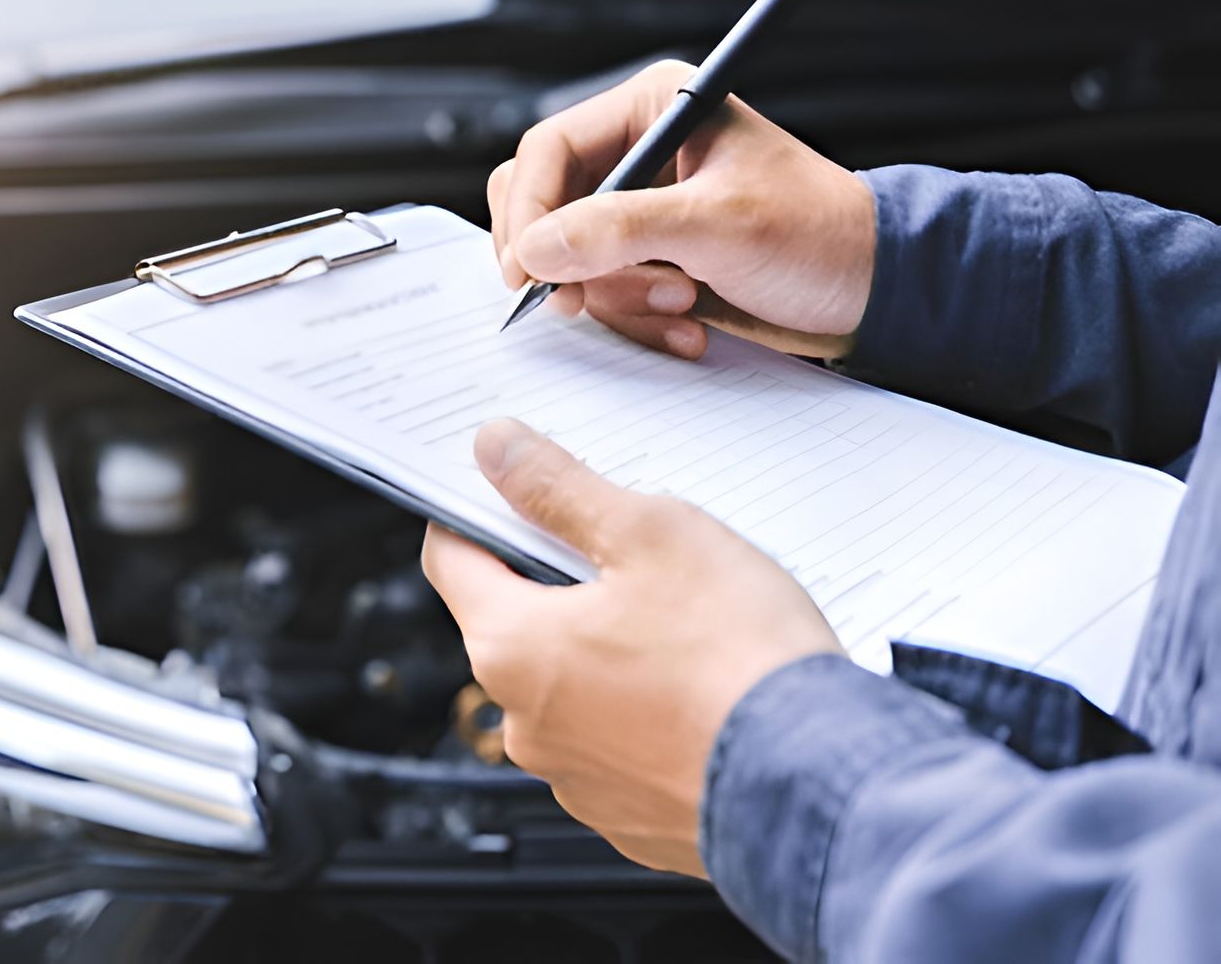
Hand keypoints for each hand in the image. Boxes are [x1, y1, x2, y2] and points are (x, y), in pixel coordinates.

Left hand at [421, 418, 841, 875]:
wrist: (819, 784)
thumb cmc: (740, 661)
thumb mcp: (652, 534)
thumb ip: (562, 489)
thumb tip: (499, 451)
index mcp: (511, 648)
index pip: (450, 561)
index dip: (475, 515)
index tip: (505, 493)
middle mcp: (527, 725)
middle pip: (515, 624)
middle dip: (561, 583)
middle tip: (630, 555)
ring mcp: (577, 780)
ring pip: (571, 688)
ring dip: (607, 653)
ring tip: (685, 628)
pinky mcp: (630, 817)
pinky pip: (619, 745)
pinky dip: (645, 713)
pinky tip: (700, 689)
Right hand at [488, 60, 876, 358]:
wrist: (872, 288)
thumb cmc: (816, 234)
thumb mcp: (716, 226)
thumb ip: (619, 231)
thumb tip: (533, 251)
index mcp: (652, 109)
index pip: (548, 149)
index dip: (528, 211)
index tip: (528, 271)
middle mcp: (637, 151)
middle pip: (544, 203)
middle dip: (568, 260)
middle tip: (581, 301)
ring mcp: (640, 208)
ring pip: (567, 256)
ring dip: (615, 296)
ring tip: (681, 304)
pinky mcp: (648, 256)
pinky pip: (600, 289)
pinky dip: (632, 317)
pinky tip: (685, 325)